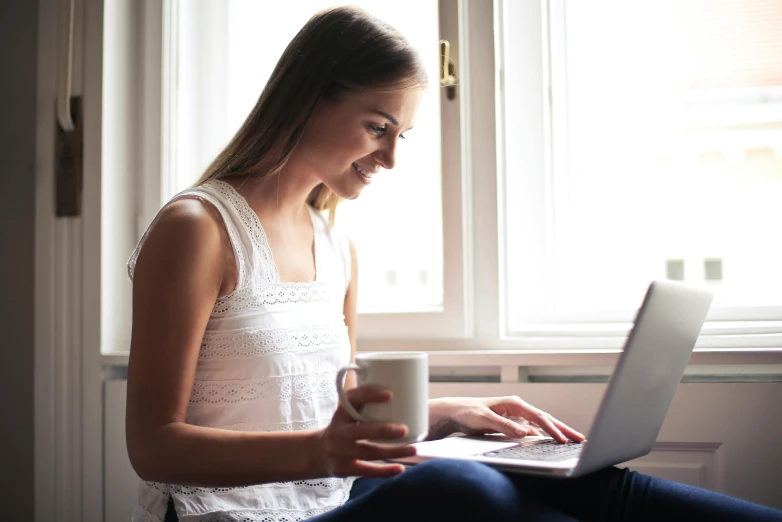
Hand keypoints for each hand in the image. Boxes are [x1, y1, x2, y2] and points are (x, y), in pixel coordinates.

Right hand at [316, 386, 416, 477]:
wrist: (316, 453)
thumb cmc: (342, 428)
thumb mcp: (345, 413)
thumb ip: (364, 404)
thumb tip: (397, 388)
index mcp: (341, 413)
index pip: (352, 399)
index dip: (369, 395)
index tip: (389, 394)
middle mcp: (340, 431)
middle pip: (361, 431)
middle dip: (383, 430)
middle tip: (405, 429)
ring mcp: (341, 451)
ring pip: (369, 452)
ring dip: (392, 451)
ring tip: (413, 448)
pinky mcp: (344, 468)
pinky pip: (367, 471)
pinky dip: (384, 471)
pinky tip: (400, 468)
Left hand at [429, 396, 585, 443]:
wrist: (456, 412)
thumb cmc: (468, 412)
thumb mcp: (485, 420)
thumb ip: (504, 426)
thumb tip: (525, 433)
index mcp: (513, 403)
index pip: (538, 417)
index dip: (552, 429)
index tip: (563, 440)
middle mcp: (517, 407)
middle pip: (545, 418)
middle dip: (563, 428)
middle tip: (580, 439)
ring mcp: (516, 415)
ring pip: (541, 424)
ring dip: (556, 432)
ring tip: (572, 440)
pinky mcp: (513, 423)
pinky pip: (533, 429)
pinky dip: (544, 435)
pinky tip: (552, 441)